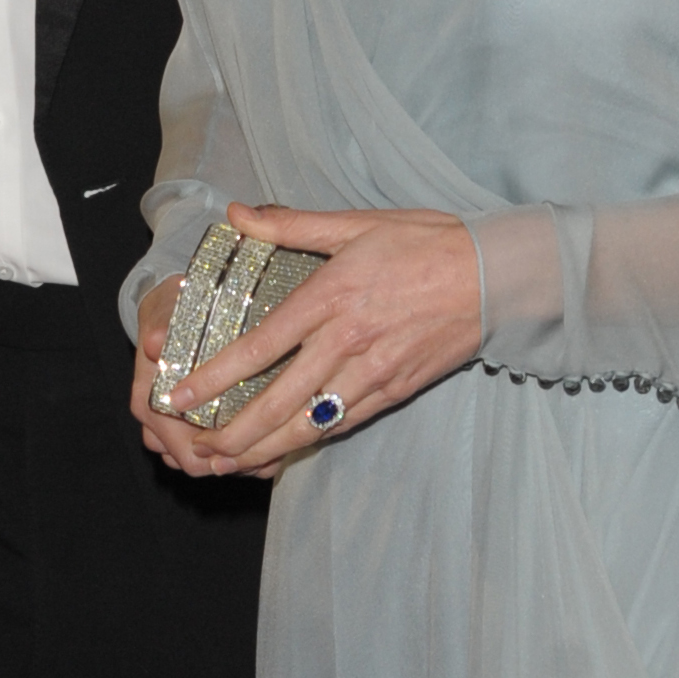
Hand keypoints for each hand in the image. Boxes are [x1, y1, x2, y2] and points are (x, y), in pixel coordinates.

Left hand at [132, 204, 483, 475]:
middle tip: (198, 449)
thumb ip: (291, 224)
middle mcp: (347, 343)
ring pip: (309, 423)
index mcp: (331, 297)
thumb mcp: (358, 223)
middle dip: (233, 432)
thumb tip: (236, 214)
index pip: (260, 346)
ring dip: (265, 448)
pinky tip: (284, 451)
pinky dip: (309, 442)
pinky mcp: (394, 392)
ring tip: (230, 463)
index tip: (182, 395)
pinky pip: (342, 424)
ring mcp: (372, 374)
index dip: (216, 377)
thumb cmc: (428, 244)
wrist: (496, 278)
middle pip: (278, 401)